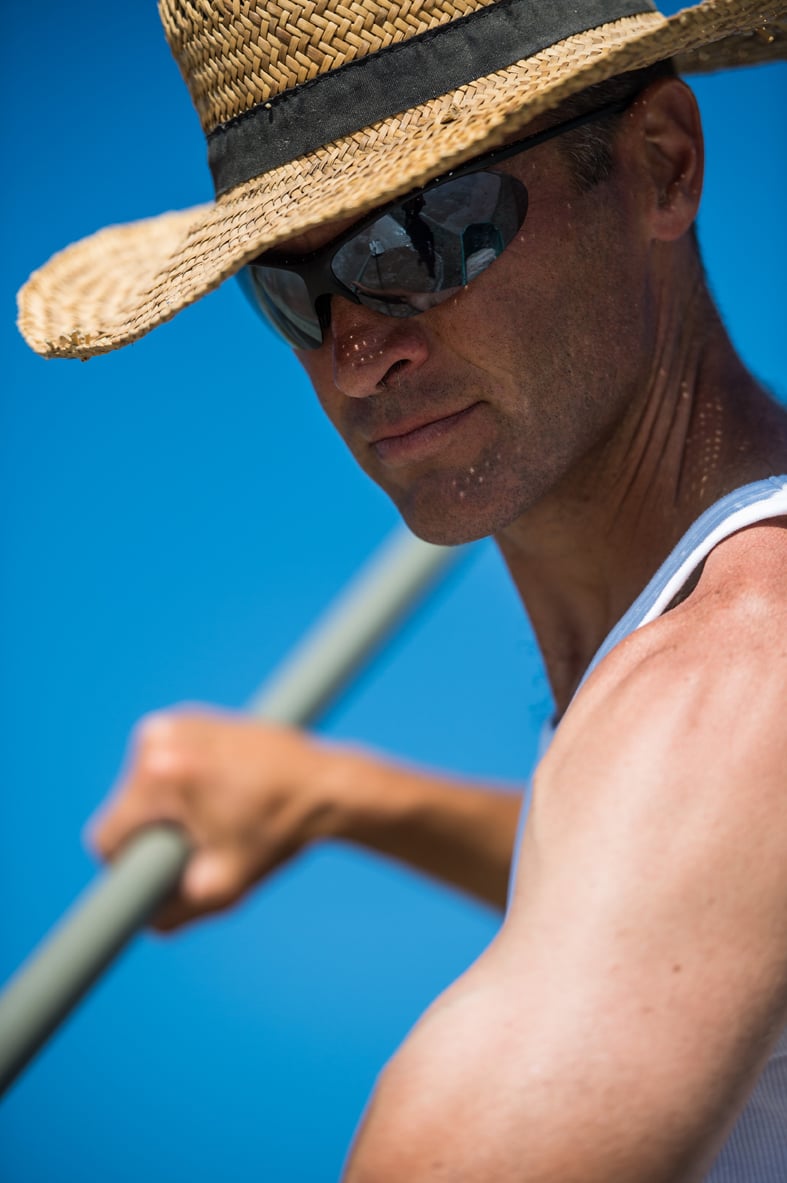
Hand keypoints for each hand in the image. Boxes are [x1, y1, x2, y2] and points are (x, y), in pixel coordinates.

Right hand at [89, 708, 345, 930]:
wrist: (324, 783)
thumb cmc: (279, 833)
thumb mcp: (226, 888)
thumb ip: (176, 914)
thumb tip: (144, 922)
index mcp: (162, 775)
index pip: (108, 837)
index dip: (129, 866)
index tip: (165, 870)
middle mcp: (159, 738)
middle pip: (126, 810)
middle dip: (154, 833)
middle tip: (206, 839)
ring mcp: (173, 721)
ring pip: (141, 788)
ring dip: (166, 808)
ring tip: (218, 813)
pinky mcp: (187, 715)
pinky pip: (160, 764)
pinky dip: (179, 782)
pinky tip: (219, 790)